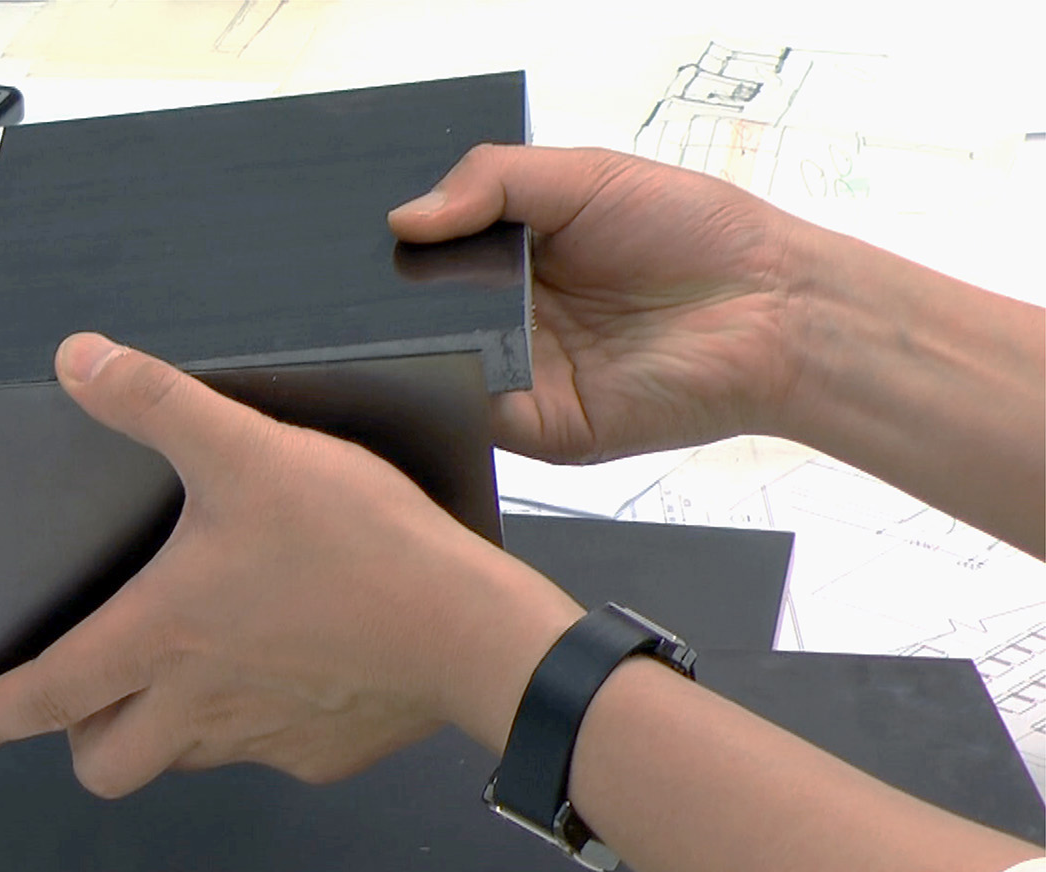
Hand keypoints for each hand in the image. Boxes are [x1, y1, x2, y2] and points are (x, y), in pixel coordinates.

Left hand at [0, 333, 583, 795]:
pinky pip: (265, 753)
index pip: (41, 696)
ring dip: (164, 728)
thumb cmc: (356, 546)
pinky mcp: (319, 754)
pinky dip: (256, 722)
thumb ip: (157, 402)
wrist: (471, 631)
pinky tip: (292, 666)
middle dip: (80, 737)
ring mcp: (259, 741)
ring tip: (190, 669)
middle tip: (91, 692)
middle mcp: (195, 707)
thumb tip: (75, 358)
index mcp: (159, 639)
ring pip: (179, 760)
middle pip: (102, 762)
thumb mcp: (248, 451)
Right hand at [389, 145, 806, 462]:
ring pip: (438, 368)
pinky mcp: (541, 427)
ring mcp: (521, 378)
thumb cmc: (697, 234)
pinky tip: (455, 351)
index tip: (364, 236)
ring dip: (417, 344)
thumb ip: (490, 181)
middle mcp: (508, 323)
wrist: (774, 307)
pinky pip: (477, 415)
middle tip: (369, 277)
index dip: (397, 249)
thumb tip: (401, 220)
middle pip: (422, 318)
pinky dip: (455, 390)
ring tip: (405, 313)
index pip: (428, 261)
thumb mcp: (584, 176)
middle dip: (394, 299)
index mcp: (512, 261)